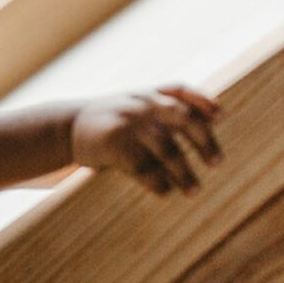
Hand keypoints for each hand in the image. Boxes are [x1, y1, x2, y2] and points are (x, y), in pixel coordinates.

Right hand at [69, 84, 222, 195]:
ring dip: (184, 173)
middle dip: (204, 141)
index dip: (203, 101)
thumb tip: (207, 122)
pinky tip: (164, 192)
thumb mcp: (129, 105)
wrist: (62, 129)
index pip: (180, 90)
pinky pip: (144, 167)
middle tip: (217, 163)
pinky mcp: (114, 144)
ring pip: (167, 149)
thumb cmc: (104, 122)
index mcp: (145, 93)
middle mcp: (140, 103)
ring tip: (193, 191)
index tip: (221, 117)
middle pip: (183, 118)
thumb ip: (160, 109)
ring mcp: (128, 122)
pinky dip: (157, 182)